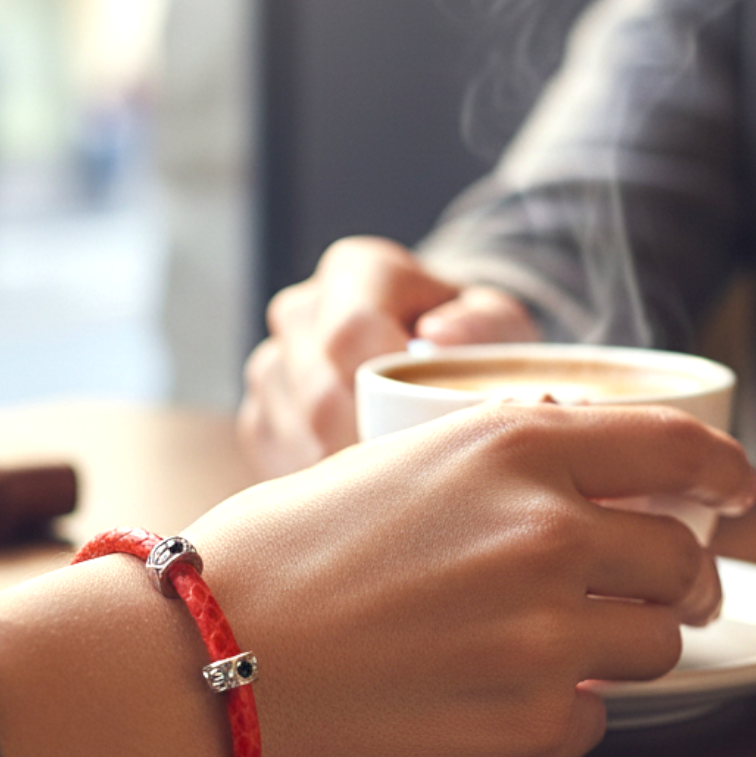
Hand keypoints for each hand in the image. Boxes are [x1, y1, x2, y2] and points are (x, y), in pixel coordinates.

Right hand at [197, 403, 755, 756]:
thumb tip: (558, 477)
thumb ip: (487, 469)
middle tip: (633, 595)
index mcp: (508, 450)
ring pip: (653, 646)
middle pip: (677, 561)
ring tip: (531, 651)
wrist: (196, 659)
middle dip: (665, 579)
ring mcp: (543, 636)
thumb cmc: (268, 559)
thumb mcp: (384, 471)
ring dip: (610, 646)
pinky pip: (588, 718)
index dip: (719, 472)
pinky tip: (478, 702)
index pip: (674, 449)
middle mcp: (543, 533)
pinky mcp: (524, 730)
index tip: (731, 493)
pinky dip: (554, 710)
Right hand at [239, 235, 535, 478]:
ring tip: (397, 477)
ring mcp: (269, 368)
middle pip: (319, 393)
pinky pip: (278, 458)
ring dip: (348, 466)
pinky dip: (321, 483)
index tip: (430, 420)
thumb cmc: (466, 345)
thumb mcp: (498, 324)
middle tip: (421, 471)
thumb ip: (483, 325)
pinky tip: (361, 485)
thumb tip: (439, 338)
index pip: (351, 328)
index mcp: (356, 271)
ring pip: (296, 433)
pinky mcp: (257, 419)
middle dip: (372, 441)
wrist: (426, 363)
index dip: (385, 383)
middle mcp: (299, 313)